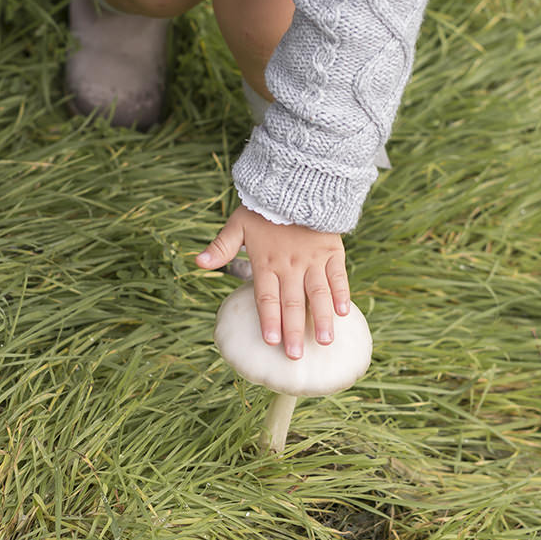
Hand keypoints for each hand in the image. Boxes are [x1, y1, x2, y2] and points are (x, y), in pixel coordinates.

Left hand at [197, 206, 348, 359]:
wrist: (296, 184)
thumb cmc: (263, 208)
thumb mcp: (237, 224)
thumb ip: (220, 247)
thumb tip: (197, 263)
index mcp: (266, 262)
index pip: (266, 297)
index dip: (269, 320)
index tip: (271, 342)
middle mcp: (290, 265)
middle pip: (292, 302)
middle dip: (294, 330)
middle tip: (295, 356)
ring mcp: (312, 260)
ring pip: (318, 293)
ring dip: (321, 318)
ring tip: (325, 342)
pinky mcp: (332, 251)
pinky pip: (338, 276)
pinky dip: (341, 294)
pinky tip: (343, 313)